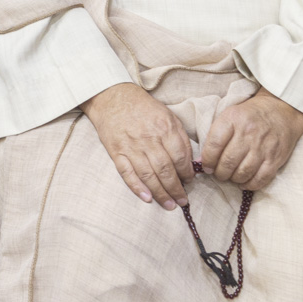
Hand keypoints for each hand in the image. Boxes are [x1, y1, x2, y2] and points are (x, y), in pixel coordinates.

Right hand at [81, 82, 194, 209]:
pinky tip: (146, 198)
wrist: (111, 97)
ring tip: (169, 205)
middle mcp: (148, 138)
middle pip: (165, 169)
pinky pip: (127, 173)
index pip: (180, 157)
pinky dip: (136, 187)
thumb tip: (191, 162)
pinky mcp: (116, 151)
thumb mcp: (168, 115)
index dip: (187, 173)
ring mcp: (130, 146)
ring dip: (160, 193)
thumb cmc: (143, 107)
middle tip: (182, 201)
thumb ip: (180, 138)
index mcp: (164, 128)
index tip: (189, 181)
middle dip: (176, 188)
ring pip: (148, 175)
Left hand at [200, 89, 302, 191]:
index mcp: (233, 119)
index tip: (206, 166)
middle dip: (219, 173)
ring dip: (233, 179)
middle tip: (218, 174)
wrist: (280, 110)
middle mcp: (248, 133)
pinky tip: (244, 182)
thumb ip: (215, 136)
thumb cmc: (249, 115)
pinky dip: (250, 184)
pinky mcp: (276, 158)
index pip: (214, 144)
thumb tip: (201, 161)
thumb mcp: (229, 115)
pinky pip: (261, 178)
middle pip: (228, 161)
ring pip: (243, 172)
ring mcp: (263, 147)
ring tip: (230, 177)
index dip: (207, 159)